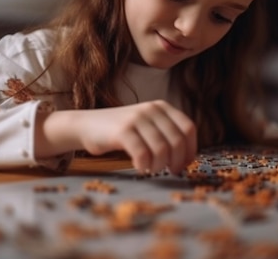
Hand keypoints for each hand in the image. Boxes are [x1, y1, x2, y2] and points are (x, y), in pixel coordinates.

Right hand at [78, 100, 196, 173]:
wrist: (87, 125)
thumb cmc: (120, 131)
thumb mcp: (147, 125)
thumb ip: (165, 134)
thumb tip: (186, 158)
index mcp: (161, 107)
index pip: (188, 128)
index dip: (190, 149)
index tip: (185, 164)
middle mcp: (151, 109)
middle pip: (177, 141)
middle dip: (177, 161)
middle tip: (169, 171)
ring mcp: (136, 118)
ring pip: (162, 149)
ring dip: (159, 165)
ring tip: (151, 169)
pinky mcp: (122, 131)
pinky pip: (143, 154)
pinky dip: (144, 165)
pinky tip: (139, 167)